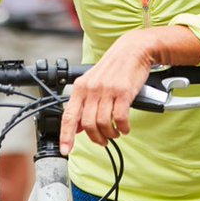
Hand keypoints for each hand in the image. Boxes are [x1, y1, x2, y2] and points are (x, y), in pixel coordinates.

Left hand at [59, 31, 153, 154]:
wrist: (133, 50)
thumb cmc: (114, 68)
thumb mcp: (93, 82)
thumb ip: (84, 104)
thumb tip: (77, 127)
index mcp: (80, 87)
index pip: (68, 116)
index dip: (66, 136)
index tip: (66, 150)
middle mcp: (92, 89)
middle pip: (87, 124)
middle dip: (95, 138)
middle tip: (103, 141)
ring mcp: (107, 90)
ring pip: (103, 123)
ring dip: (110, 134)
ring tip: (115, 133)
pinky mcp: (123, 92)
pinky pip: (120, 118)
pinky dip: (122, 128)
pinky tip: (125, 127)